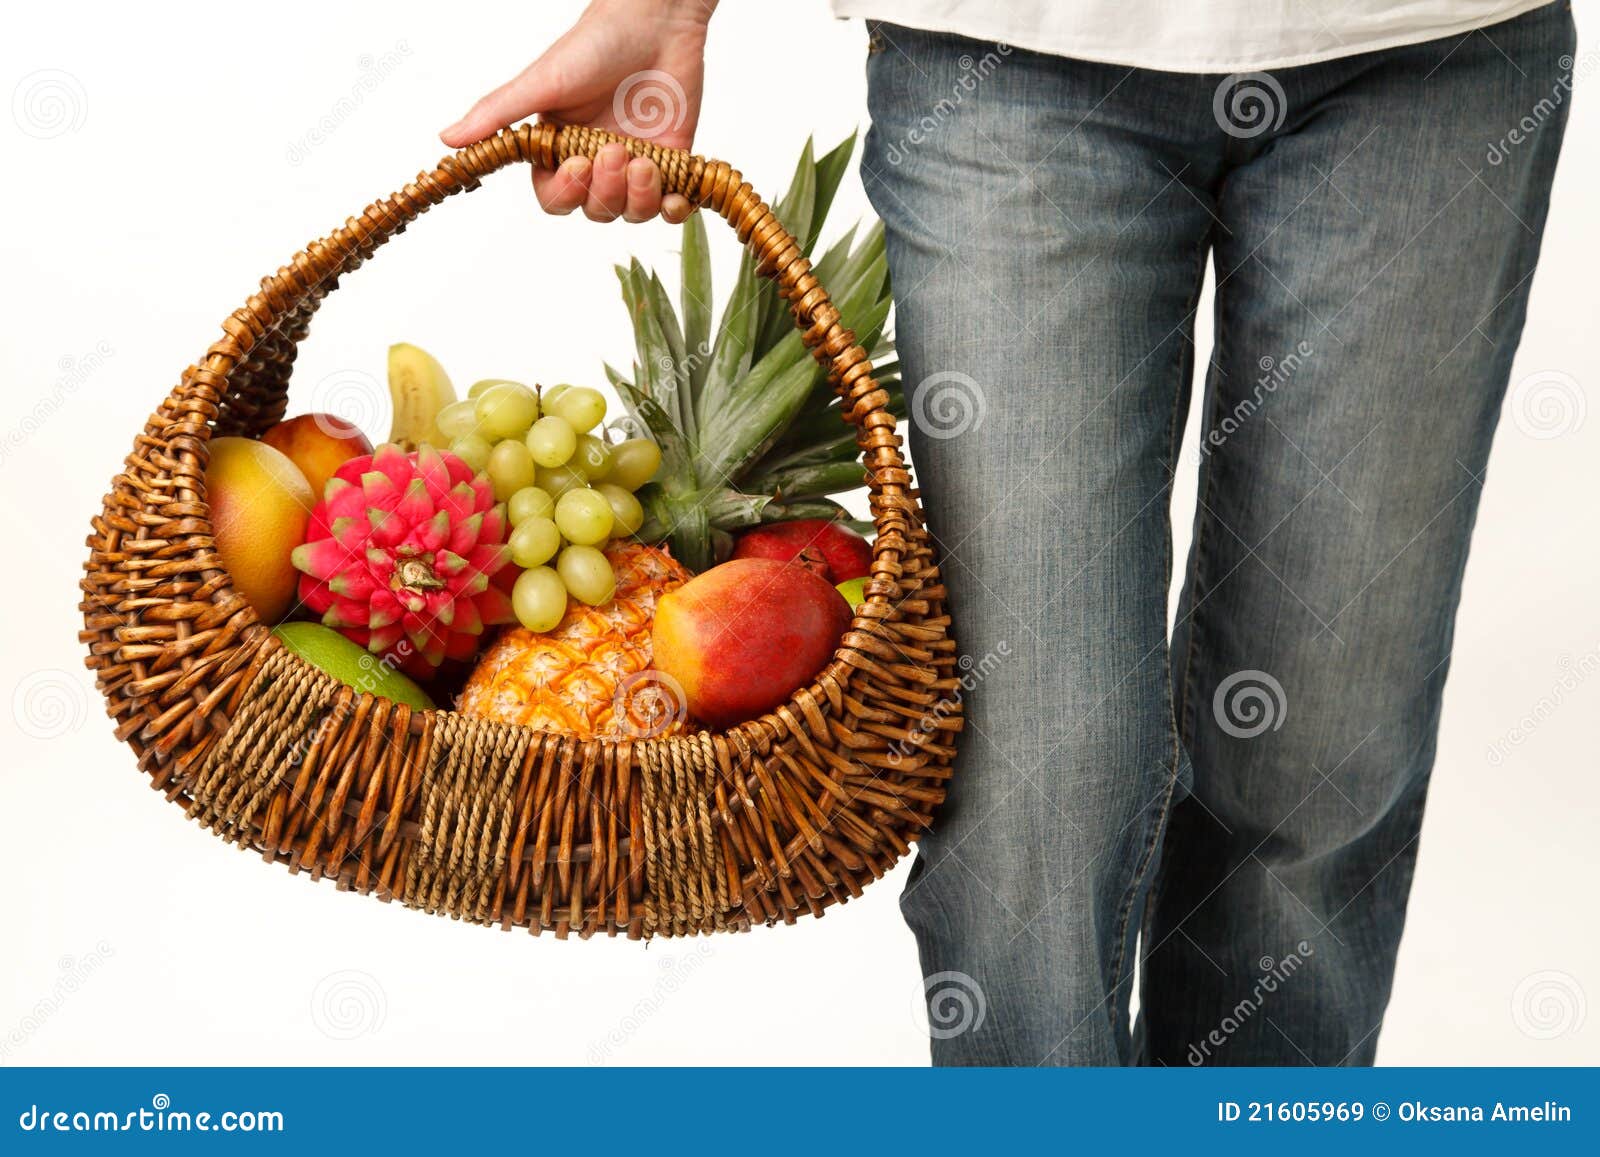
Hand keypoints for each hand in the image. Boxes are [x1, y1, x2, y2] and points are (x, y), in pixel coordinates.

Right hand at [441, 0, 715, 223]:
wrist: (656, 21)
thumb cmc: (595, 44)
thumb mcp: (541, 82)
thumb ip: (498, 115)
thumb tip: (446, 140)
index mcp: (562, 147)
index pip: (556, 197)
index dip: (567, 193)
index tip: (578, 167)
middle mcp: (597, 161)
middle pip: (596, 210)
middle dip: (606, 190)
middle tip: (614, 151)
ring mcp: (636, 164)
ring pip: (633, 213)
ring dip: (639, 197)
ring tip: (644, 161)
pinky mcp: (674, 162)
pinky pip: (673, 207)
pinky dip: (674, 208)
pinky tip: (674, 194)